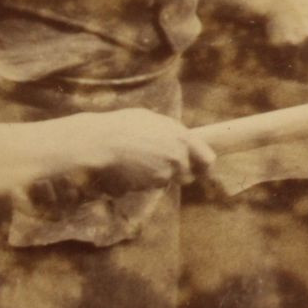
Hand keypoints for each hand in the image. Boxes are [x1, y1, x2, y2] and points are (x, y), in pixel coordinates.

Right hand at [61, 108, 215, 194]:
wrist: (99, 143)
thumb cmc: (123, 126)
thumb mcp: (154, 120)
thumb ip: (172, 132)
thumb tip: (182, 138)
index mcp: (183, 138)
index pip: (208, 161)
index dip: (205, 166)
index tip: (202, 168)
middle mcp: (177, 159)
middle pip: (188, 175)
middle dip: (179, 171)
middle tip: (161, 161)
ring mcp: (162, 174)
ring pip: (166, 180)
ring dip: (158, 174)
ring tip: (139, 159)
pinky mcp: (147, 186)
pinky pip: (150, 185)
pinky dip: (143, 180)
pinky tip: (130, 167)